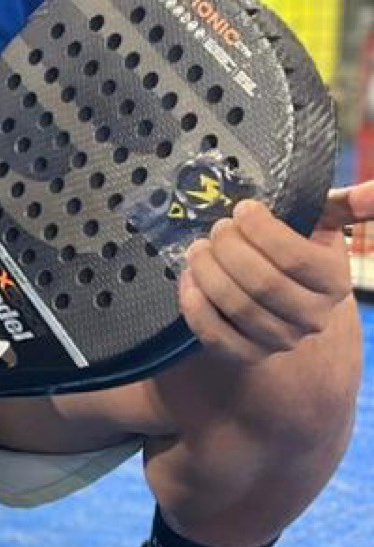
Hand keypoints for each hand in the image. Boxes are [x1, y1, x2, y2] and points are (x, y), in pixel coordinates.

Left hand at [177, 180, 373, 362]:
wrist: (284, 297)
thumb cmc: (298, 248)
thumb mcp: (322, 224)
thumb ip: (345, 205)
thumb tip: (370, 192)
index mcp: (335, 281)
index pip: (295, 258)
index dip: (260, 230)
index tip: (242, 210)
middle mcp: (313, 316)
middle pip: (263, 284)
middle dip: (229, 249)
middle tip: (215, 229)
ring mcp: (281, 339)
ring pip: (237, 307)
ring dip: (208, 272)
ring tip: (198, 249)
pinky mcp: (249, 354)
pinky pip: (216, 336)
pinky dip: (195, 306)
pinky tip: (190, 280)